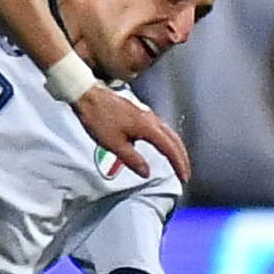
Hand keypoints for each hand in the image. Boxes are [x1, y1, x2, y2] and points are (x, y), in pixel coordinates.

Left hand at [71, 85, 190, 181]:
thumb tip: (146, 172)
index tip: (184, 178)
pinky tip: (161, 145)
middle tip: (185, 174)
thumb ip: (132, 159)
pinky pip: (160, 127)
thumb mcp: (114, 144)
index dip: (179, 164)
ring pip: (169, 132)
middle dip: (182, 157)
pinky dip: (167, 139)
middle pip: (174, 139)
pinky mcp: (140, 112)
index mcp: (148, 127)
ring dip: (176, 148)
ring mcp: (146, 113)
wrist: (88, 95)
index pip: (170, 149)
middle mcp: (151, 119)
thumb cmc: (98, 119)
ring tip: (178, 162)